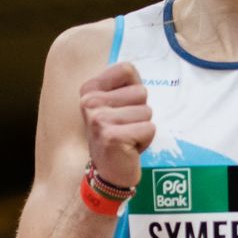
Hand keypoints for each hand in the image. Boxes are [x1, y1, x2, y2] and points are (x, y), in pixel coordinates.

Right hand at [79, 62, 155, 188]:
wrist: (107, 174)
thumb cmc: (116, 136)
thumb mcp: (114, 105)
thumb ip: (124, 85)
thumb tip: (138, 63)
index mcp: (89, 89)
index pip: (127, 69)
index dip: (134, 91)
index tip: (122, 108)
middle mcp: (90, 102)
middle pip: (141, 92)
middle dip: (140, 113)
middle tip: (125, 128)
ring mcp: (99, 120)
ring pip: (147, 111)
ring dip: (143, 128)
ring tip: (127, 138)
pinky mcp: (113, 137)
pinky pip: (149, 129)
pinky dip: (145, 141)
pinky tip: (129, 149)